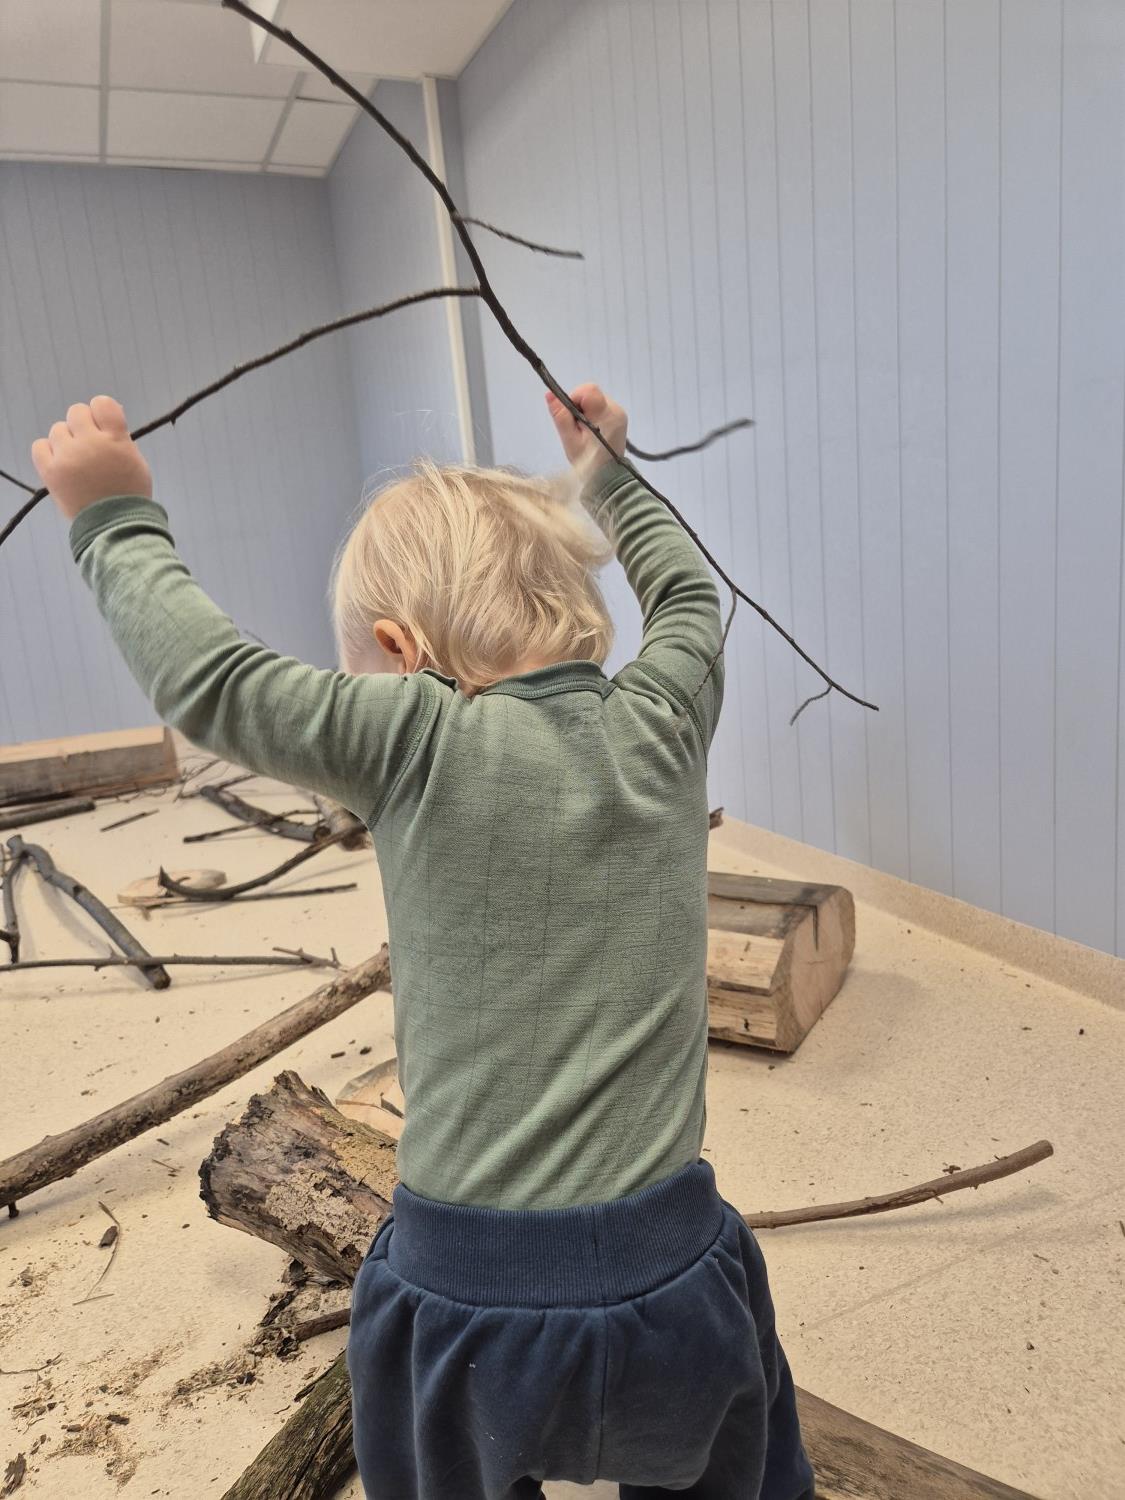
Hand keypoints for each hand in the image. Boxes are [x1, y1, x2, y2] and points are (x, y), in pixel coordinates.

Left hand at [31, 396, 151, 521]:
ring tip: (77, 461)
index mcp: (116, 439)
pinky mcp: (51, 471)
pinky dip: (49, 451)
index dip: (101, 413)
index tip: (104, 427)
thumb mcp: (135, 460)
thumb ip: (119, 437)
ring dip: (67, 441)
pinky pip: (40, 446)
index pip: (102, 404)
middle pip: (77, 412)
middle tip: (90, 446)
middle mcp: (90, 443)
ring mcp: (68, 457)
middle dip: (83, 426)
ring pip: (58, 429)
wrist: (115, 526)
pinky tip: (61, 463)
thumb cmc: (129, 493)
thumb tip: (102, 418)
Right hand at [546, 383, 626, 472]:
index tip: (571, 416)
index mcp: (606, 415)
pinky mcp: (619, 417)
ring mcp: (620, 413)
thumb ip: (560, 415)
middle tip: (577, 428)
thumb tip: (549, 394)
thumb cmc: (587, 461)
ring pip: (595, 400)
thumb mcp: (570, 440)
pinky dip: (593, 415)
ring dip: (585, 412)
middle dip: (579, 407)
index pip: (588, 390)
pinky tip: (592, 432)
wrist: (607, 477)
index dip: (574, 398)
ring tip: (585, 432)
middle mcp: (616, 410)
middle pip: (591, 394)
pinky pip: (601, 407)